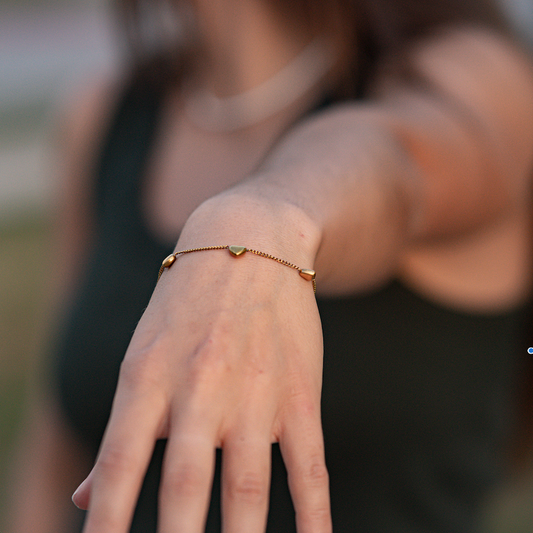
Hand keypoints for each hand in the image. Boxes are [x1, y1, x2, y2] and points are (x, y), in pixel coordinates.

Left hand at [72, 229, 330, 532]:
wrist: (249, 246)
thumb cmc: (186, 308)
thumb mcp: (141, 355)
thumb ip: (120, 430)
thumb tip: (86, 497)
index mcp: (149, 376)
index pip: (119, 464)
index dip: (105, 520)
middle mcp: (201, 386)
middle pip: (186, 483)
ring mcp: (255, 391)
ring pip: (249, 485)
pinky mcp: (300, 394)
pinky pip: (309, 465)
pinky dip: (313, 515)